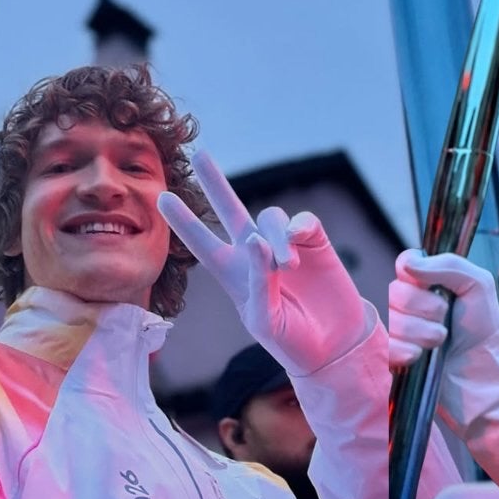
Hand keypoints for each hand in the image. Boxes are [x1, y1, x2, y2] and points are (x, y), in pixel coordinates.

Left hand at [158, 151, 368, 374]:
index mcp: (234, 275)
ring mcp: (285, 244)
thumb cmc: (292, 340)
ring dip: (276, 238)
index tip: (162, 198)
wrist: (335, 343)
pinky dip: (299, 228)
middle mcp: (256, 253)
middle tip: (199, 154)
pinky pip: (302, 222)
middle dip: (216, 182)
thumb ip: (258, 281)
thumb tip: (256, 239)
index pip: (203, 243)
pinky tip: (299, 241)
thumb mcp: (266, 320)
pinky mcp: (314, 241)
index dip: (183, 222)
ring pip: (271, 219)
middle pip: (230, 209)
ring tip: (288, 266)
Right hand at [388, 250, 498, 367]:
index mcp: (425, 279)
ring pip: (391, 321)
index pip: (404, 263)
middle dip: (426, 309)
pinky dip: (405, 351)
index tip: (433, 287)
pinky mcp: (392, 353)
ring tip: (439, 339)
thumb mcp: (477, 284)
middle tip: (444, 317)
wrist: (484, 365)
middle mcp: (406, 300)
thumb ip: (448, 265)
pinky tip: (420, 354)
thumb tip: (409, 264)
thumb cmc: (481, 323)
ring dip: (420, 332)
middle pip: (394, 293)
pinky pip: (385, 346)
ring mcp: (397, 327)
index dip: (415, 276)